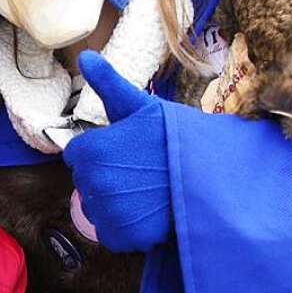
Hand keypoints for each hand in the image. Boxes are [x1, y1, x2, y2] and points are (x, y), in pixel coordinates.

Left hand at [62, 52, 171, 252]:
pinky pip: (110, 233)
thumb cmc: (177, 138)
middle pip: (86, 182)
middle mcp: (93, 183)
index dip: (102, 152)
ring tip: (147, 191)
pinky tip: (147, 212)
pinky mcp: (123, 237)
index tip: (127, 151)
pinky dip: (124, 228)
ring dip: (115, 203)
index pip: (78, 156)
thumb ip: (108, 84)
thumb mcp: (142, 106)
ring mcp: (108, 212)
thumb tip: (84, 55)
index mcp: (91, 150)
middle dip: (107, 177)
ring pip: (96, 208)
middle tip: (141, 170)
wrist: (213, 176)